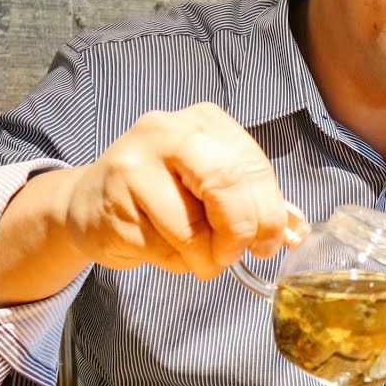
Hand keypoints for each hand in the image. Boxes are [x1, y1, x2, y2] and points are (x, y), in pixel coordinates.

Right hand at [60, 102, 301, 277]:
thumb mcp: (212, 185)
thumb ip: (254, 201)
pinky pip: (163, 248)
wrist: (88, 204)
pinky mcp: (113, 204)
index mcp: (204, 122)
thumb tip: (296, 230)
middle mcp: (167, 132)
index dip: (269, 214)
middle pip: (226, 185)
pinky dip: (175, 262)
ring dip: (205, 259)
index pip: (253, 166)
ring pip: (193, 228)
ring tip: (196, 256)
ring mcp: (134, 165)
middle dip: (240, 232)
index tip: (268, 243)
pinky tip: (162, 248)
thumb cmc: (163, 194)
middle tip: (236, 254)